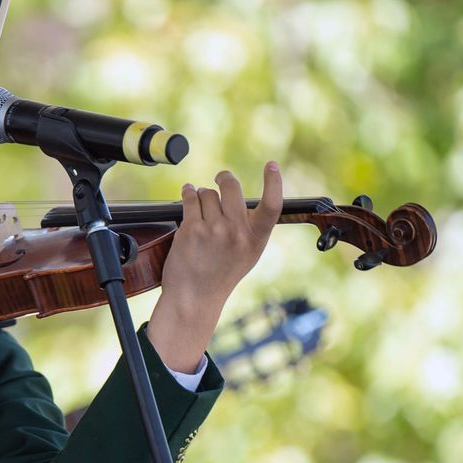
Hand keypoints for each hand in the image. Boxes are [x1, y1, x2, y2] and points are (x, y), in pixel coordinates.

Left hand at [147, 162, 281, 372]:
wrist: (195, 297)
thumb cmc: (220, 276)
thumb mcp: (248, 255)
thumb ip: (251, 229)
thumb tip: (246, 202)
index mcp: (256, 239)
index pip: (272, 206)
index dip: (274, 182)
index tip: (272, 165)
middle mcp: (237, 232)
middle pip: (232, 188)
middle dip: (224, 179)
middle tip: (221, 177)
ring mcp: (214, 230)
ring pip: (208, 193)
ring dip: (202, 195)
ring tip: (201, 210)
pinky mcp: (192, 229)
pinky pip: (191, 198)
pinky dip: (188, 193)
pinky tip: (188, 193)